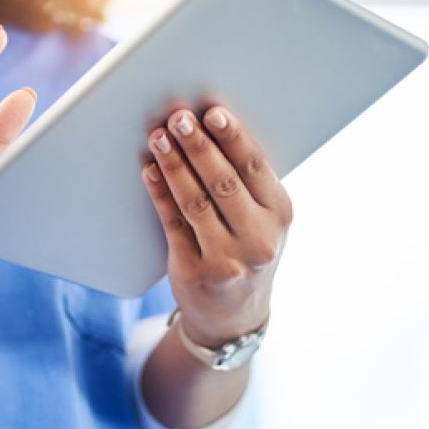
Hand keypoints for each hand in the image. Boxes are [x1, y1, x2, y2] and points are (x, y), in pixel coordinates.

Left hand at [142, 105, 292, 346]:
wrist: (234, 316)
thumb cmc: (246, 249)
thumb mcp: (262, 219)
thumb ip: (245, 182)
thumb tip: (208, 128)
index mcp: (279, 213)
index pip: (255, 167)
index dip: (233, 137)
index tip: (213, 112)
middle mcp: (258, 238)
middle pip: (223, 182)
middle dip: (198, 146)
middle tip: (178, 118)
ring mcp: (226, 259)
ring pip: (195, 202)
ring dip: (174, 165)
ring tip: (158, 137)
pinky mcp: (195, 271)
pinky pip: (173, 224)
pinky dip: (159, 193)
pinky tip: (149, 170)